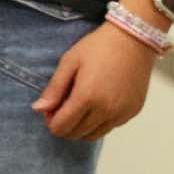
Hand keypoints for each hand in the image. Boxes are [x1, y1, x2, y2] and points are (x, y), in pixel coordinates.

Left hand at [31, 23, 156, 140]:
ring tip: (83, 105)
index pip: (60, 128)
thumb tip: (38, 109)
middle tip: (66, 104)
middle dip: (65, 124)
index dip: (51, 120)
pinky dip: (100, 121)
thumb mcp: (70, 62)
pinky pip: (110, 126)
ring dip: (82, 126)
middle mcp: (106, 110)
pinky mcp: (133, 111)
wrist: (135, 37)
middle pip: (75, 134)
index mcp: (87, 97)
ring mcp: (122, 112)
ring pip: (92, 135)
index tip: (53, 106)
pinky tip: (100, 102)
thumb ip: (54, 89)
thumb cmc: (100, 46)